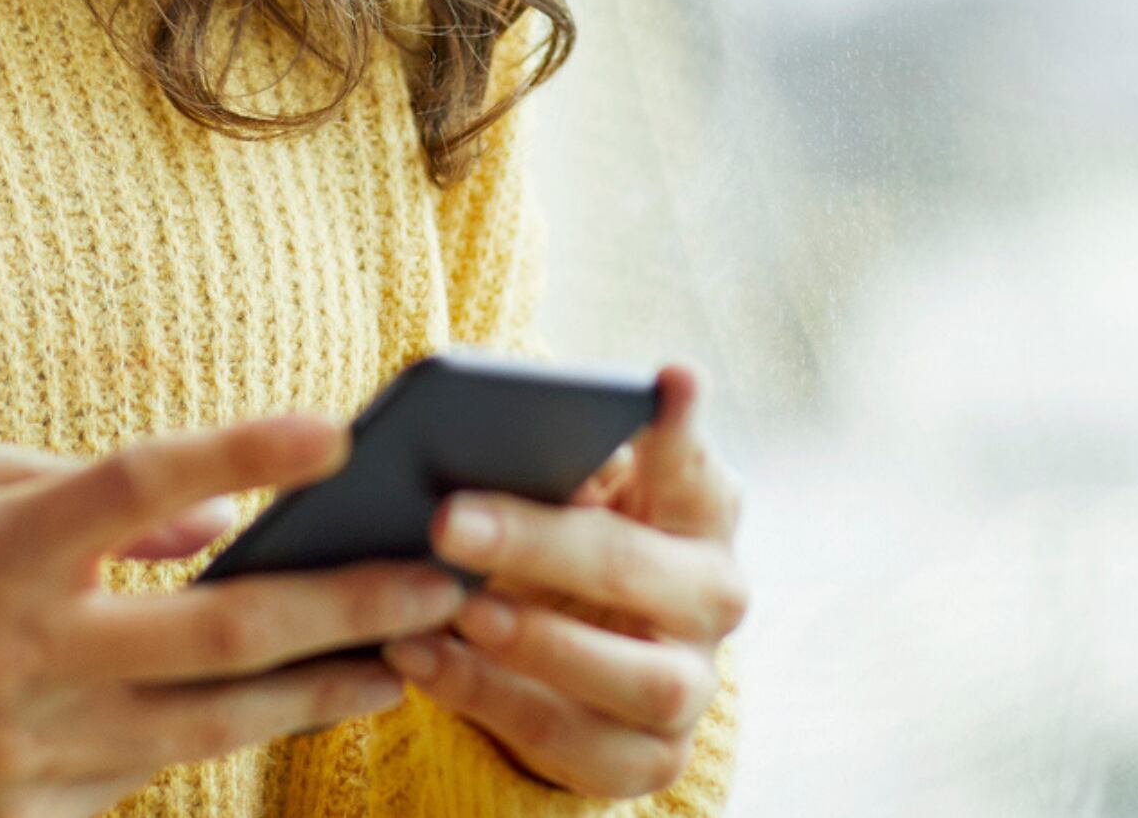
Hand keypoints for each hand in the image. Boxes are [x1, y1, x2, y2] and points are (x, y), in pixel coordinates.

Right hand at [0, 415, 466, 817]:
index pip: (138, 485)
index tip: (338, 426)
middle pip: (217, 633)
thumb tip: (219, 520)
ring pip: (215, 724)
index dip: (240, 450)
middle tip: (438, 578)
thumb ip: (89, 493)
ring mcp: (33, 753)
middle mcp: (24, 657)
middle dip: (343, 606)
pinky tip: (303, 701)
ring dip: (325, 688)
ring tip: (411, 654)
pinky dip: (230, 734)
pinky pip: (155, 770)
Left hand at [383, 364, 747, 800]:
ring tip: (454, 608)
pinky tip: (422, 659)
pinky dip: (493, 704)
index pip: (694, 461)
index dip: (680, 426)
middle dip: (541, 544)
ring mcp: (692, 685)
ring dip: (538, 644)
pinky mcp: (652, 759)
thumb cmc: (566, 535)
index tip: (667, 377)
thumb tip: (529, 456)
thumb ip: (557, 460)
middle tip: (447, 520)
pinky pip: (579, 746)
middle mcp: (715, 595)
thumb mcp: (565, 487)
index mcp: (701, 508)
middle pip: (640, 570)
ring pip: (639, 680)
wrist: (574, 649)